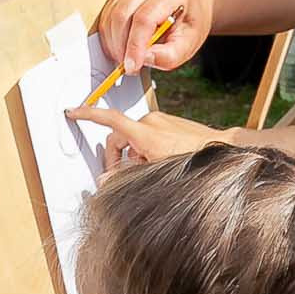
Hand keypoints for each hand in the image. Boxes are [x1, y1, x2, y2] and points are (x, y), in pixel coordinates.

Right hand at [68, 106, 230, 165]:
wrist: (221, 149)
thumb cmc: (192, 161)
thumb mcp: (154, 173)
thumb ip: (126, 175)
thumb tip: (106, 181)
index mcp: (144, 132)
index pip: (109, 119)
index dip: (87, 115)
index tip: (73, 112)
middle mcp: (150, 121)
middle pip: (120, 136)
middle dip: (117, 155)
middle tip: (120, 174)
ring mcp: (160, 120)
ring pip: (134, 137)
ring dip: (134, 153)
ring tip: (148, 169)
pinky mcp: (168, 122)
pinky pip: (148, 134)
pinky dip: (145, 147)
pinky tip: (158, 162)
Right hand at [95, 0, 210, 73]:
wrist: (191, 6)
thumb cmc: (190, 23)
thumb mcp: (189, 44)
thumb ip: (170, 55)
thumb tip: (144, 58)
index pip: (144, 18)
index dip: (134, 45)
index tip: (131, 66)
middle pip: (122, 14)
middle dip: (121, 45)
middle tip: (128, 66)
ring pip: (111, 15)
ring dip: (113, 42)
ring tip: (127, 57)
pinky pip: (107, 15)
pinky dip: (110, 36)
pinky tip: (121, 47)